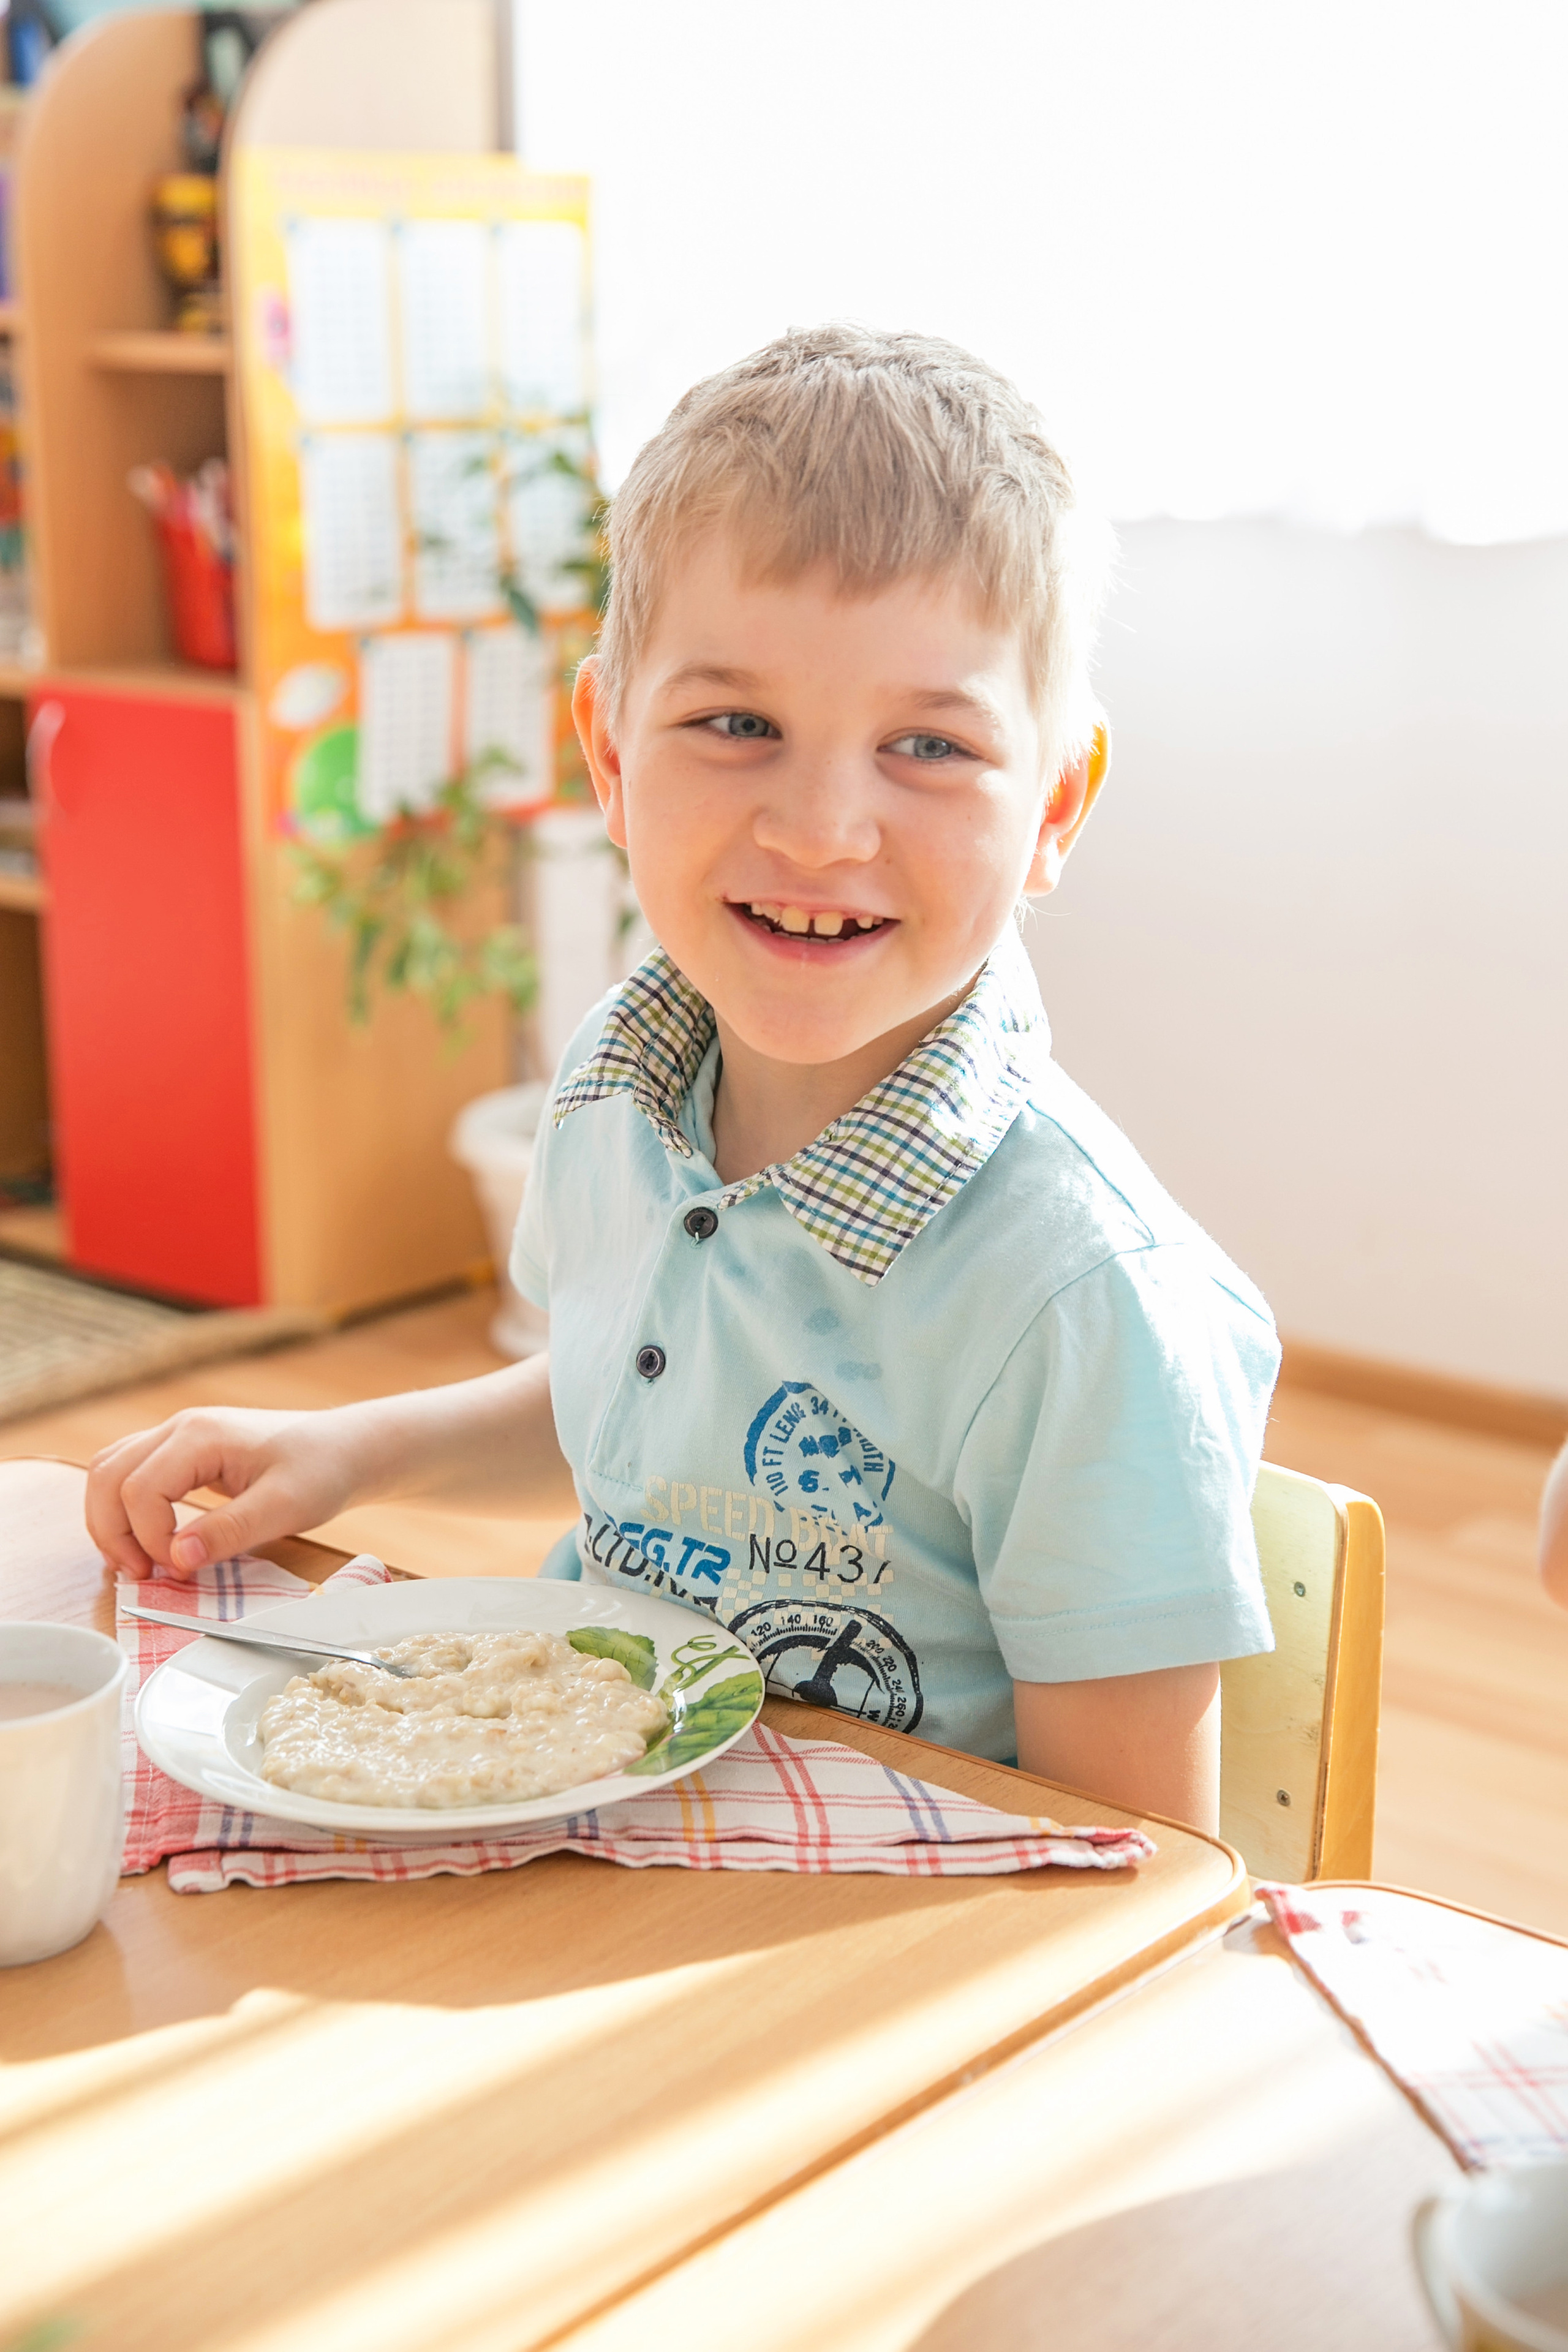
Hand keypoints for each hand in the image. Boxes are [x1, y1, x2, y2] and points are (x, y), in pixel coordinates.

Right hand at [86, 1405, 365, 1580]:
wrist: (347, 1449)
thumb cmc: (323, 1470)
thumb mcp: (286, 1507)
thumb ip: (230, 1531)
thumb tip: (177, 1559)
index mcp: (200, 1435)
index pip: (140, 1490)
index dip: (149, 1538)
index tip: (180, 1571)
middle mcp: (180, 1428)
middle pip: (108, 1476)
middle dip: (114, 1532)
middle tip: (141, 1575)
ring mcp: (179, 1436)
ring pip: (110, 1472)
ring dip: (112, 1521)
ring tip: (137, 1564)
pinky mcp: (184, 1453)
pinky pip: (130, 1475)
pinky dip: (125, 1510)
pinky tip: (146, 1543)